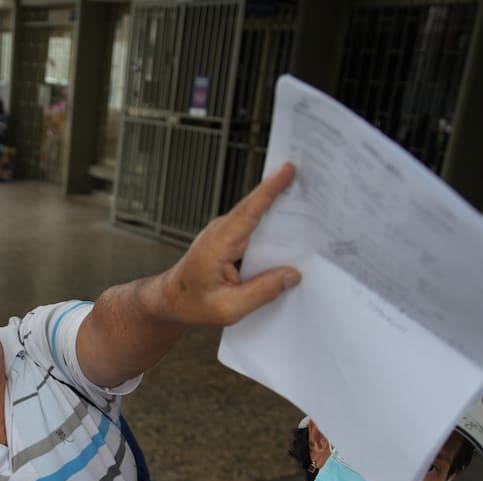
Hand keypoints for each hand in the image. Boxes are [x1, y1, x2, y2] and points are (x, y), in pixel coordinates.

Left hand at [158, 161, 300, 327]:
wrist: (170, 301)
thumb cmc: (192, 304)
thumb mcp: (228, 308)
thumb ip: (261, 292)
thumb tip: (292, 275)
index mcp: (218, 245)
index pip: (247, 213)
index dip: (269, 191)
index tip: (287, 170)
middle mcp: (220, 232)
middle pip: (256, 206)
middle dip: (282, 189)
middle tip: (312, 176)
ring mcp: (224, 233)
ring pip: (256, 214)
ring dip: (279, 204)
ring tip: (309, 195)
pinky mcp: (229, 238)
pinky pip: (254, 224)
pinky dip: (271, 220)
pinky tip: (291, 224)